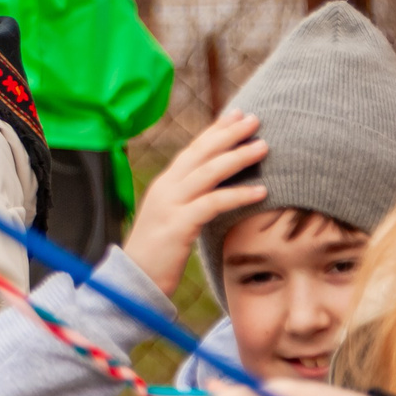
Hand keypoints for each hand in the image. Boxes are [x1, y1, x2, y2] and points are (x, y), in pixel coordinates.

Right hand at [119, 110, 266, 296]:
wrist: (132, 281)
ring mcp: (170, 205)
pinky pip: (212, 203)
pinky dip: (238, 194)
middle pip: (200, 153)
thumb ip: (189, 202)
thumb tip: (215, 192)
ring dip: (237, 157)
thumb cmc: (157, 254)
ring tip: (263, 147)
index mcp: (165, 184)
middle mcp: (166, 188)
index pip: (193, 149)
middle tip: (254, 118)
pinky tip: (261, 191)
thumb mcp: (172, 220)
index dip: (215, 130)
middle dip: (228, 133)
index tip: (237, 114)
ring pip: (208, 172)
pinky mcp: (177, 226)